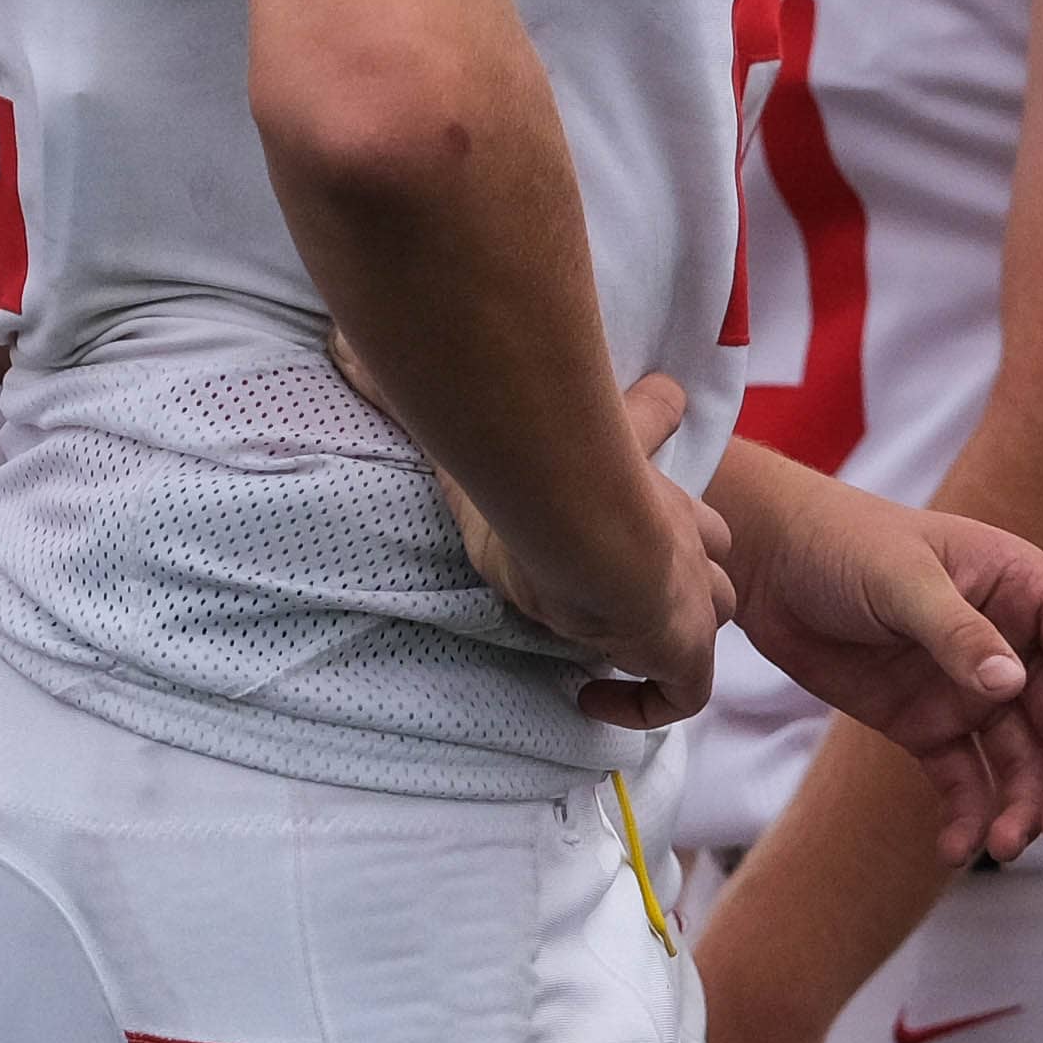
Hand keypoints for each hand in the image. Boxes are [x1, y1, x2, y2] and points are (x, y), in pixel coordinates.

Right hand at [353, 347, 731, 721]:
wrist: (585, 516)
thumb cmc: (546, 461)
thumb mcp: (483, 410)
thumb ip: (403, 382)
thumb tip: (333, 340)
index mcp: (644, 481)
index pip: (675, 469)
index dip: (665, 485)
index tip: (636, 491)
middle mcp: (676, 533)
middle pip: (710, 550)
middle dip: (685, 562)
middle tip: (635, 579)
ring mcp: (685, 594)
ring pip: (709, 610)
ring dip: (674, 624)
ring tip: (618, 637)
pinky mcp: (682, 651)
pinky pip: (681, 694)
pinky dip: (643, 703)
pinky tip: (592, 699)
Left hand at [720, 463, 1042, 864]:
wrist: (765, 562)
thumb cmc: (840, 542)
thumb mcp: (902, 578)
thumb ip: (957, 632)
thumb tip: (1012, 686)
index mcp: (1024, 592)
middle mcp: (1010, 645)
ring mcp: (969, 689)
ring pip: (1021, 760)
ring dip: (1023, 806)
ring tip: (1005, 846)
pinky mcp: (926, 723)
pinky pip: (962, 777)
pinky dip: (966, 814)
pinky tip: (957, 849)